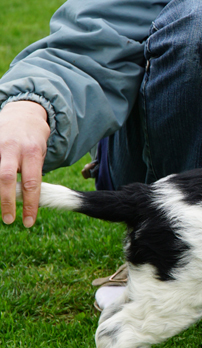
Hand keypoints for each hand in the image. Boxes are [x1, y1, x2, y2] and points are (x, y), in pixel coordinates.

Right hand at [0, 101, 49, 226]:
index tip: (29, 222)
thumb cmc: (33, 141)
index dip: (31, 205)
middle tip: (9, 220)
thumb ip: (32, 174)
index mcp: (32, 152)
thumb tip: (25, 199)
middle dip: (7, 201)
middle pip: (6, 178)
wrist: (23, 114)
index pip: (32, 184)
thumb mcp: (40, 156)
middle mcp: (12, 148)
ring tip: (2, 208)